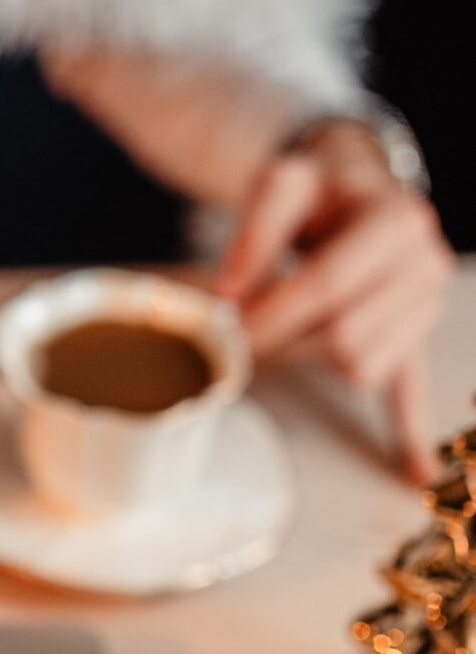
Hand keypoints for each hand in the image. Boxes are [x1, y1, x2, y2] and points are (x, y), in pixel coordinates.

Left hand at [217, 124, 452, 480]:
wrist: (356, 185)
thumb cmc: (317, 187)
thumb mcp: (281, 182)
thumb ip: (254, 231)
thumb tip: (229, 294)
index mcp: (396, 220)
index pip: (330, 285)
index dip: (275, 313)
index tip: (228, 331)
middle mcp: (424, 266)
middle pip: (346, 335)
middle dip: (283, 342)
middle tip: (235, 339)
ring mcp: (425, 308)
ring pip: (361, 365)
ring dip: (307, 360)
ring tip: (273, 335)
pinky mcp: (414, 338)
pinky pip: (411, 391)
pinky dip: (407, 431)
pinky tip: (414, 472)